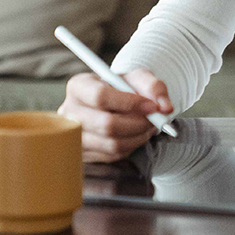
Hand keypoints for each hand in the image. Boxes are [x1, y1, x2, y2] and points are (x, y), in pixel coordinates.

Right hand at [58, 68, 172, 162]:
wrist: (116, 104)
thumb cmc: (124, 88)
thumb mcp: (139, 78)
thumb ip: (154, 87)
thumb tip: (165, 107)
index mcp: (79, 86)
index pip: (100, 96)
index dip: (130, 103)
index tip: (151, 106)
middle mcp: (69, 112)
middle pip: (106, 124)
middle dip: (138, 124)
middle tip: (155, 119)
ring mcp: (72, 136)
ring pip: (111, 144)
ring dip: (138, 137)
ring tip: (148, 126)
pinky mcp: (82, 154)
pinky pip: (112, 156)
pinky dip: (131, 146)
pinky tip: (135, 135)